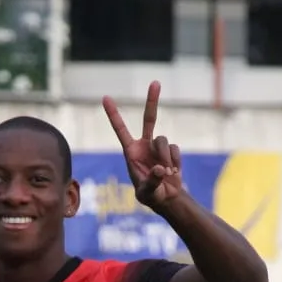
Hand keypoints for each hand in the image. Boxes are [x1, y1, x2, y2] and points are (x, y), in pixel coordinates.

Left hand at [102, 81, 183, 209]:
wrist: (166, 199)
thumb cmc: (150, 196)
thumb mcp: (147, 193)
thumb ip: (152, 181)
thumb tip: (161, 169)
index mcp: (131, 152)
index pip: (121, 130)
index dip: (114, 114)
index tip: (105, 98)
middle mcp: (144, 145)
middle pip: (149, 119)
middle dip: (152, 100)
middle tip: (156, 82)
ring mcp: (158, 147)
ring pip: (164, 140)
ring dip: (166, 157)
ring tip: (167, 173)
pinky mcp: (171, 151)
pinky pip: (175, 149)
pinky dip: (175, 161)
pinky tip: (173, 173)